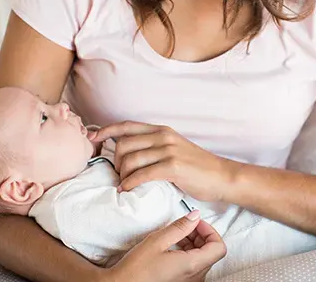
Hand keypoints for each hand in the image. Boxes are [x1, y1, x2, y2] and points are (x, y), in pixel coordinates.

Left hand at [90, 122, 240, 201]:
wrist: (221, 177)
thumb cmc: (197, 167)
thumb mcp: (175, 149)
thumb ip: (154, 147)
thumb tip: (129, 154)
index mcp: (162, 130)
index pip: (128, 126)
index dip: (107, 131)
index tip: (93, 138)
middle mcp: (164, 136)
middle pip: (124, 145)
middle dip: (115, 162)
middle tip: (120, 175)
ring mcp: (169, 150)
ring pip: (130, 160)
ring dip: (122, 175)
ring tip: (125, 184)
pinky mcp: (173, 166)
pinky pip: (142, 174)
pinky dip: (130, 183)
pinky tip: (127, 190)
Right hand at [100, 210, 226, 281]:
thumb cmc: (136, 269)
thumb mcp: (157, 241)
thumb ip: (180, 227)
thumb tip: (195, 216)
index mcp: (192, 266)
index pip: (219, 247)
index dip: (210, 231)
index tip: (196, 223)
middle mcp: (195, 277)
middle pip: (212, 253)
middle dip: (201, 235)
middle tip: (186, 226)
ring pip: (203, 260)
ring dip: (194, 244)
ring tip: (177, 235)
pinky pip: (194, 267)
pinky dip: (188, 254)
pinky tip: (173, 247)